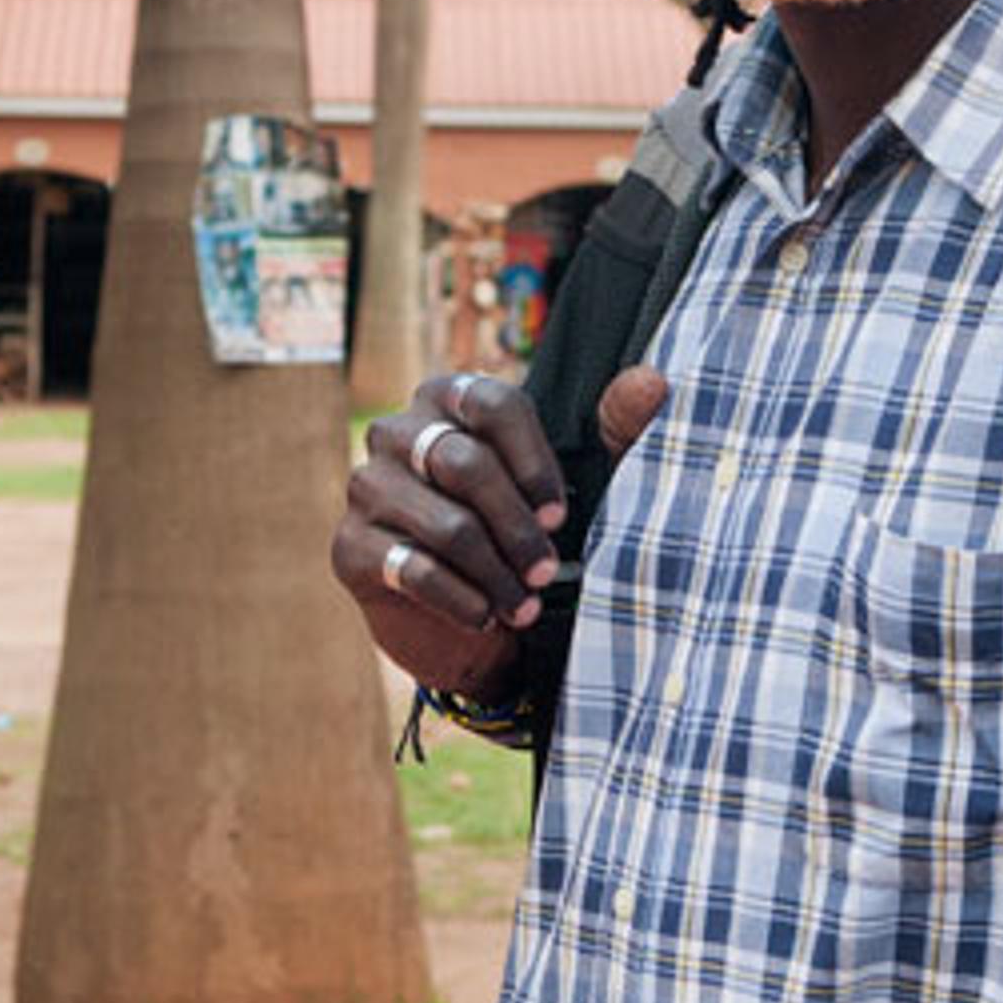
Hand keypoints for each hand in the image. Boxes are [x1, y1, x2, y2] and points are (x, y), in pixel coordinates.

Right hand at [330, 367, 669, 696]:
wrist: (473, 621)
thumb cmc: (524, 535)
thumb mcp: (581, 482)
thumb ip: (618, 429)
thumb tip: (653, 381)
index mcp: (448, 398)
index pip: (493, 405)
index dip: (533, 463)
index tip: (559, 515)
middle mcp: (397, 432)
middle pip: (464, 463)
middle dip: (517, 527)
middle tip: (547, 570)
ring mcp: (365, 488)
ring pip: (444, 523)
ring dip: (496, 571)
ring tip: (524, 604)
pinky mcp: (349, 547)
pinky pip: (413, 568)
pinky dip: (462, 599)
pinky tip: (486, 616)